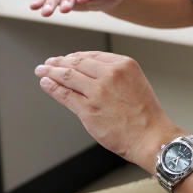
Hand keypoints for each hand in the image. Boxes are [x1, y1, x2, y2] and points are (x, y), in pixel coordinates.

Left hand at [34, 51, 181, 171]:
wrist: (151, 137)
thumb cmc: (145, 115)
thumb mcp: (136, 83)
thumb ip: (115, 76)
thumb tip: (91, 74)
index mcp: (124, 64)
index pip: (92, 55)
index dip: (76, 56)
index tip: (67, 58)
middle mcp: (110, 74)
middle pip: (77, 63)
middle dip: (59, 62)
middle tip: (49, 62)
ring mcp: (98, 91)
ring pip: (67, 76)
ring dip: (51, 71)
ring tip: (41, 70)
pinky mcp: (88, 109)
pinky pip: (64, 94)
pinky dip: (52, 87)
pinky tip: (45, 83)